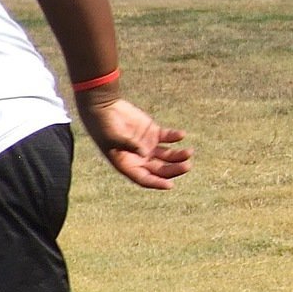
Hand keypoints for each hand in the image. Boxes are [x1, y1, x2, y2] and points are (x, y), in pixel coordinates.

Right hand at [75, 95, 192, 188]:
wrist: (103, 106)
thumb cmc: (102, 125)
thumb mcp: (113, 138)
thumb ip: (129, 145)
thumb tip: (144, 153)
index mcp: (126, 164)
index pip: (144, 179)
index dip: (157, 183)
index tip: (170, 185)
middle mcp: (139, 158)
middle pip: (160, 169)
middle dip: (174, 169)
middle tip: (187, 166)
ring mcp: (147, 145)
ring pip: (167, 155)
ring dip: (179, 155)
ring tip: (189, 152)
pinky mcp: (153, 132)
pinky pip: (168, 137)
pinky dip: (175, 137)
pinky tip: (181, 135)